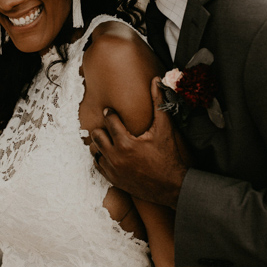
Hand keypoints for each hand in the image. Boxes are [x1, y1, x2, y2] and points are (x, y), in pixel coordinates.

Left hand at [90, 77, 187, 207]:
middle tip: (111, 127)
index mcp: (126, 143)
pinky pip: (98, 165)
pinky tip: (112, 153)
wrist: (171, 186)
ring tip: (111, 140)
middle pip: (96, 135)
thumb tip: (156, 80)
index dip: (110, 114)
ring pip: (95, 151)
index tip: (112, 112)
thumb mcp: (164, 129)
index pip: (109, 121)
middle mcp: (116, 157)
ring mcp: (113, 170)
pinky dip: (103, 158)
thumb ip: (159, 103)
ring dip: (101, 144)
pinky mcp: (113, 179)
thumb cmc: (168, 156)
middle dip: (103, 129)